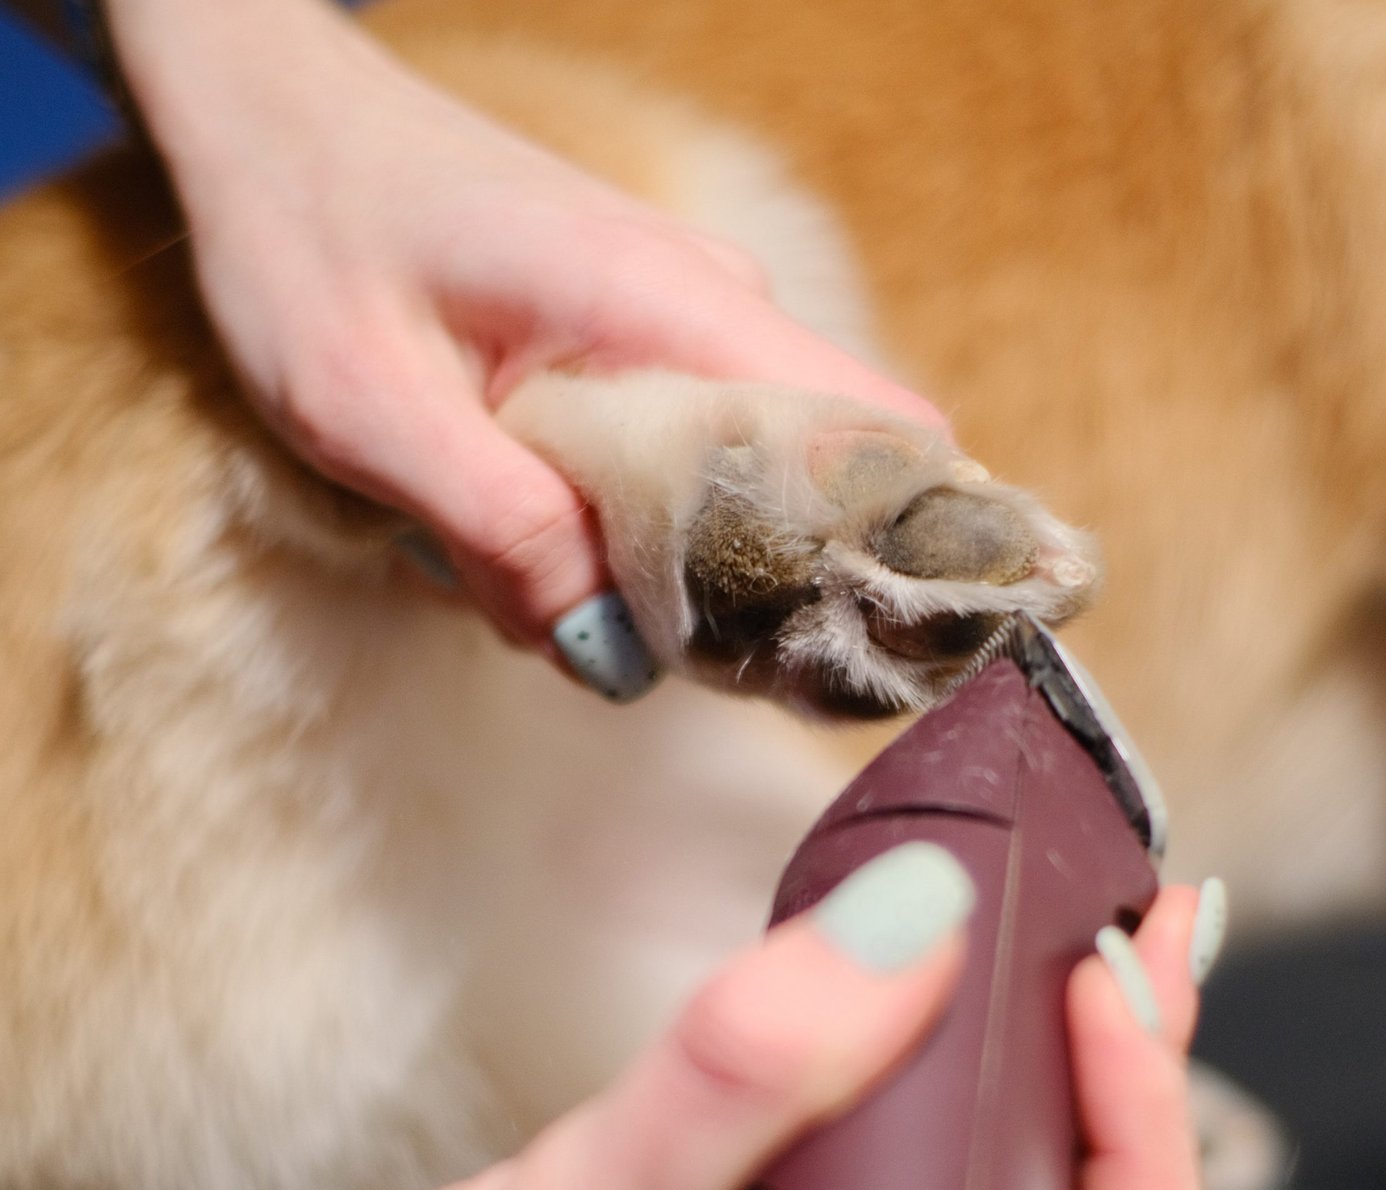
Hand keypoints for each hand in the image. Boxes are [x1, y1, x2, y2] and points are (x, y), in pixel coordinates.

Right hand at [0, 851, 1229, 1189]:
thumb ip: (740, 1084)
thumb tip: (916, 922)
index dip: (1143, 1130)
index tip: (1094, 973)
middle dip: (1139, 1070)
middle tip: (1142, 914)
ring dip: (1067, 1060)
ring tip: (1091, 933)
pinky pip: (928, 1169)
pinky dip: (963, 1067)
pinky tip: (957, 996)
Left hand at [103, 0, 944, 655]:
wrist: (275, 125)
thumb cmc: (308, 241)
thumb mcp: (366, 409)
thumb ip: (499, 530)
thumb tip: (606, 642)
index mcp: (673, 306)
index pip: (879, 425)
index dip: (884, 545)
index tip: (831, 639)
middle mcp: (711, 311)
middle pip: (805, 491)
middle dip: (712, 587)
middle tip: (578, 613)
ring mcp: (683, 329)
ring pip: (723, 495)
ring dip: (629, 561)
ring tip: (493, 542)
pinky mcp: (644, 351)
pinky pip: (669, 470)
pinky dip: (599, 522)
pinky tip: (500, 504)